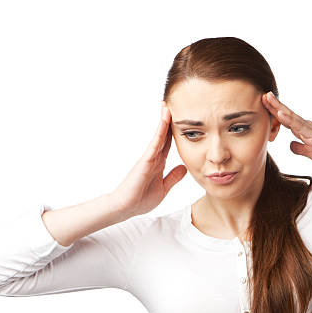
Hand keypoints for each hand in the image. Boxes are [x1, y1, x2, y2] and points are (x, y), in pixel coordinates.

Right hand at [110, 102, 186, 217]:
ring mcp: (149, 157)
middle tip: (175, 104)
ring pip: (159, 135)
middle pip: (164, 135)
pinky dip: (160, 131)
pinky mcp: (145, 160)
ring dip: (164, 120)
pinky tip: (164, 120)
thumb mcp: (164, 188)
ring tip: (167, 105)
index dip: (174, 131)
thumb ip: (173, 177)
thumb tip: (184, 168)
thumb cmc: (141, 200)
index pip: (169, 143)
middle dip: (169, 121)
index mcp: (159, 163)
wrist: (127, 208)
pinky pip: (155, 143)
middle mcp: (154, 157)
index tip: (182, 120)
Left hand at [261, 91, 311, 163]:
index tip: (263, 106)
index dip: (274, 113)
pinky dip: (288, 119)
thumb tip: (290, 145)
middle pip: (286, 114)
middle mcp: (306, 126)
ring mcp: (310, 129)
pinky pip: (299, 126)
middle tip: (262, 95)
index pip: (285, 121)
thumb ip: (300, 149)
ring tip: (267, 97)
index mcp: (304, 131)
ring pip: (290, 116)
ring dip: (278, 107)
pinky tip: (280, 113)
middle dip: (273, 105)